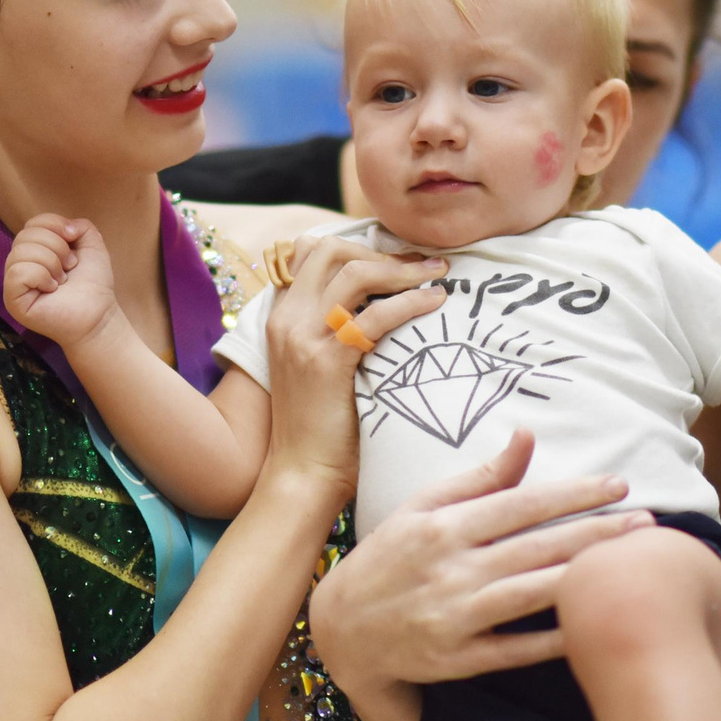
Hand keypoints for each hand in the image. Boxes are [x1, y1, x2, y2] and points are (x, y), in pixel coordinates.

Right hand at [3, 214, 118, 349]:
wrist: (98, 315)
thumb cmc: (93, 284)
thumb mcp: (92, 245)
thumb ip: (80, 226)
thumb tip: (65, 226)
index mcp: (35, 251)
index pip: (32, 223)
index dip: (54, 224)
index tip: (74, 238)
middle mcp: (20, 264)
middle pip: (25, 234)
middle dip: (56, 246)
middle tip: (70, 266)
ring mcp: (13, 283)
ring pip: (21, 251)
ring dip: (51, 263)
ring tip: (62, 280)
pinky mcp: (12, 299)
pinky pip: (18, 271)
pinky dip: (41, 276)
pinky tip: (52, 288)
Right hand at [259, 233, 448, 503]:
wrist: (302, 474)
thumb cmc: (321, 428)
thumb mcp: (319, 366)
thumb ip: (336, 330)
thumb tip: (384, 304)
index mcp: (282, 316)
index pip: (311, 251)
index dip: (357, 246)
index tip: (398, 258)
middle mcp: (287, 319)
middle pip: (331, 250)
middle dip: (382, 251)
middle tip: (423, 264)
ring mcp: (302, 337)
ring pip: (354, 272)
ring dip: (403, 269)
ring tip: (438, 275)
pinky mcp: (325, 361)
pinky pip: (374, 316)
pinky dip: (410, 302)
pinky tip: (435, 303)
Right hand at [311, 431, 654, 693]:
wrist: (343, 630)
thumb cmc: (390, 557)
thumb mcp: (422, 507)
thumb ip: (479, 477)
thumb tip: (527, 435)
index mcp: (443, 527)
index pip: (521, 504)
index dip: (573, 493)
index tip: (618, 483)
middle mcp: (451, 570)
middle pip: (536, 547)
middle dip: (596, 532)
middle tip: (647, 521)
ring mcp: (455, 618)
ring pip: (531, 594)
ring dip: (584, 577)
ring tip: (631, 564)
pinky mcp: (458, 660)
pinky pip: (516, 650)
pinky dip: (554, 638)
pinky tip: (592, 622)